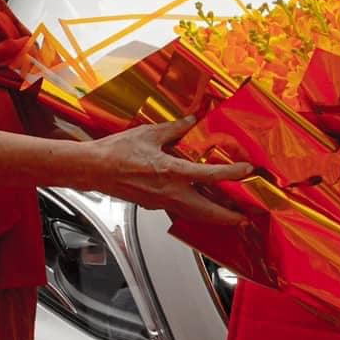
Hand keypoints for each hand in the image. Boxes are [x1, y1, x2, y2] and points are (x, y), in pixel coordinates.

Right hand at [90, 116, 252, 223]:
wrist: (92, 169)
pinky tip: (199, 205)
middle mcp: (169, 193)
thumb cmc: (115, 153)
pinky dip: (193, 211)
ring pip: (193, 214)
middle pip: (206, 212)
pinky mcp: (152, 205)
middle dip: (228, 217)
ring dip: (212, 217)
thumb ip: (174, 129)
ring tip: (228, 215)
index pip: (210, 176)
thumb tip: (190, 121)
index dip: (232, 174)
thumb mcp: (149, 134)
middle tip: (244, 218)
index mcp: (171, 172)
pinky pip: (178, 210)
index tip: (247, 172)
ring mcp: (160, 202)